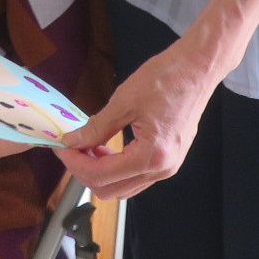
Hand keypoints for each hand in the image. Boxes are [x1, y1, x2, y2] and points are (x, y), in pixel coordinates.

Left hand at [57, 37, 225, 200]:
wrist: (197, 68)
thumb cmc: (166, 78)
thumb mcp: (124, 101)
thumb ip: (96, 127)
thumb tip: (72, 141)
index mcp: (151, 156)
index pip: (101, 175)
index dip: (75, 162)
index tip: (61, 147)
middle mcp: (162, 169)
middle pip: (110, 190)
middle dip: (84, 171)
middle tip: (70, 148)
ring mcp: (168, 167)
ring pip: (123, 187)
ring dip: (100, 172)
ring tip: (86, 146)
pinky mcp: (169, 159)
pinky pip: (136, 176)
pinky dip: (115, 168)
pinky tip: (105, 147)